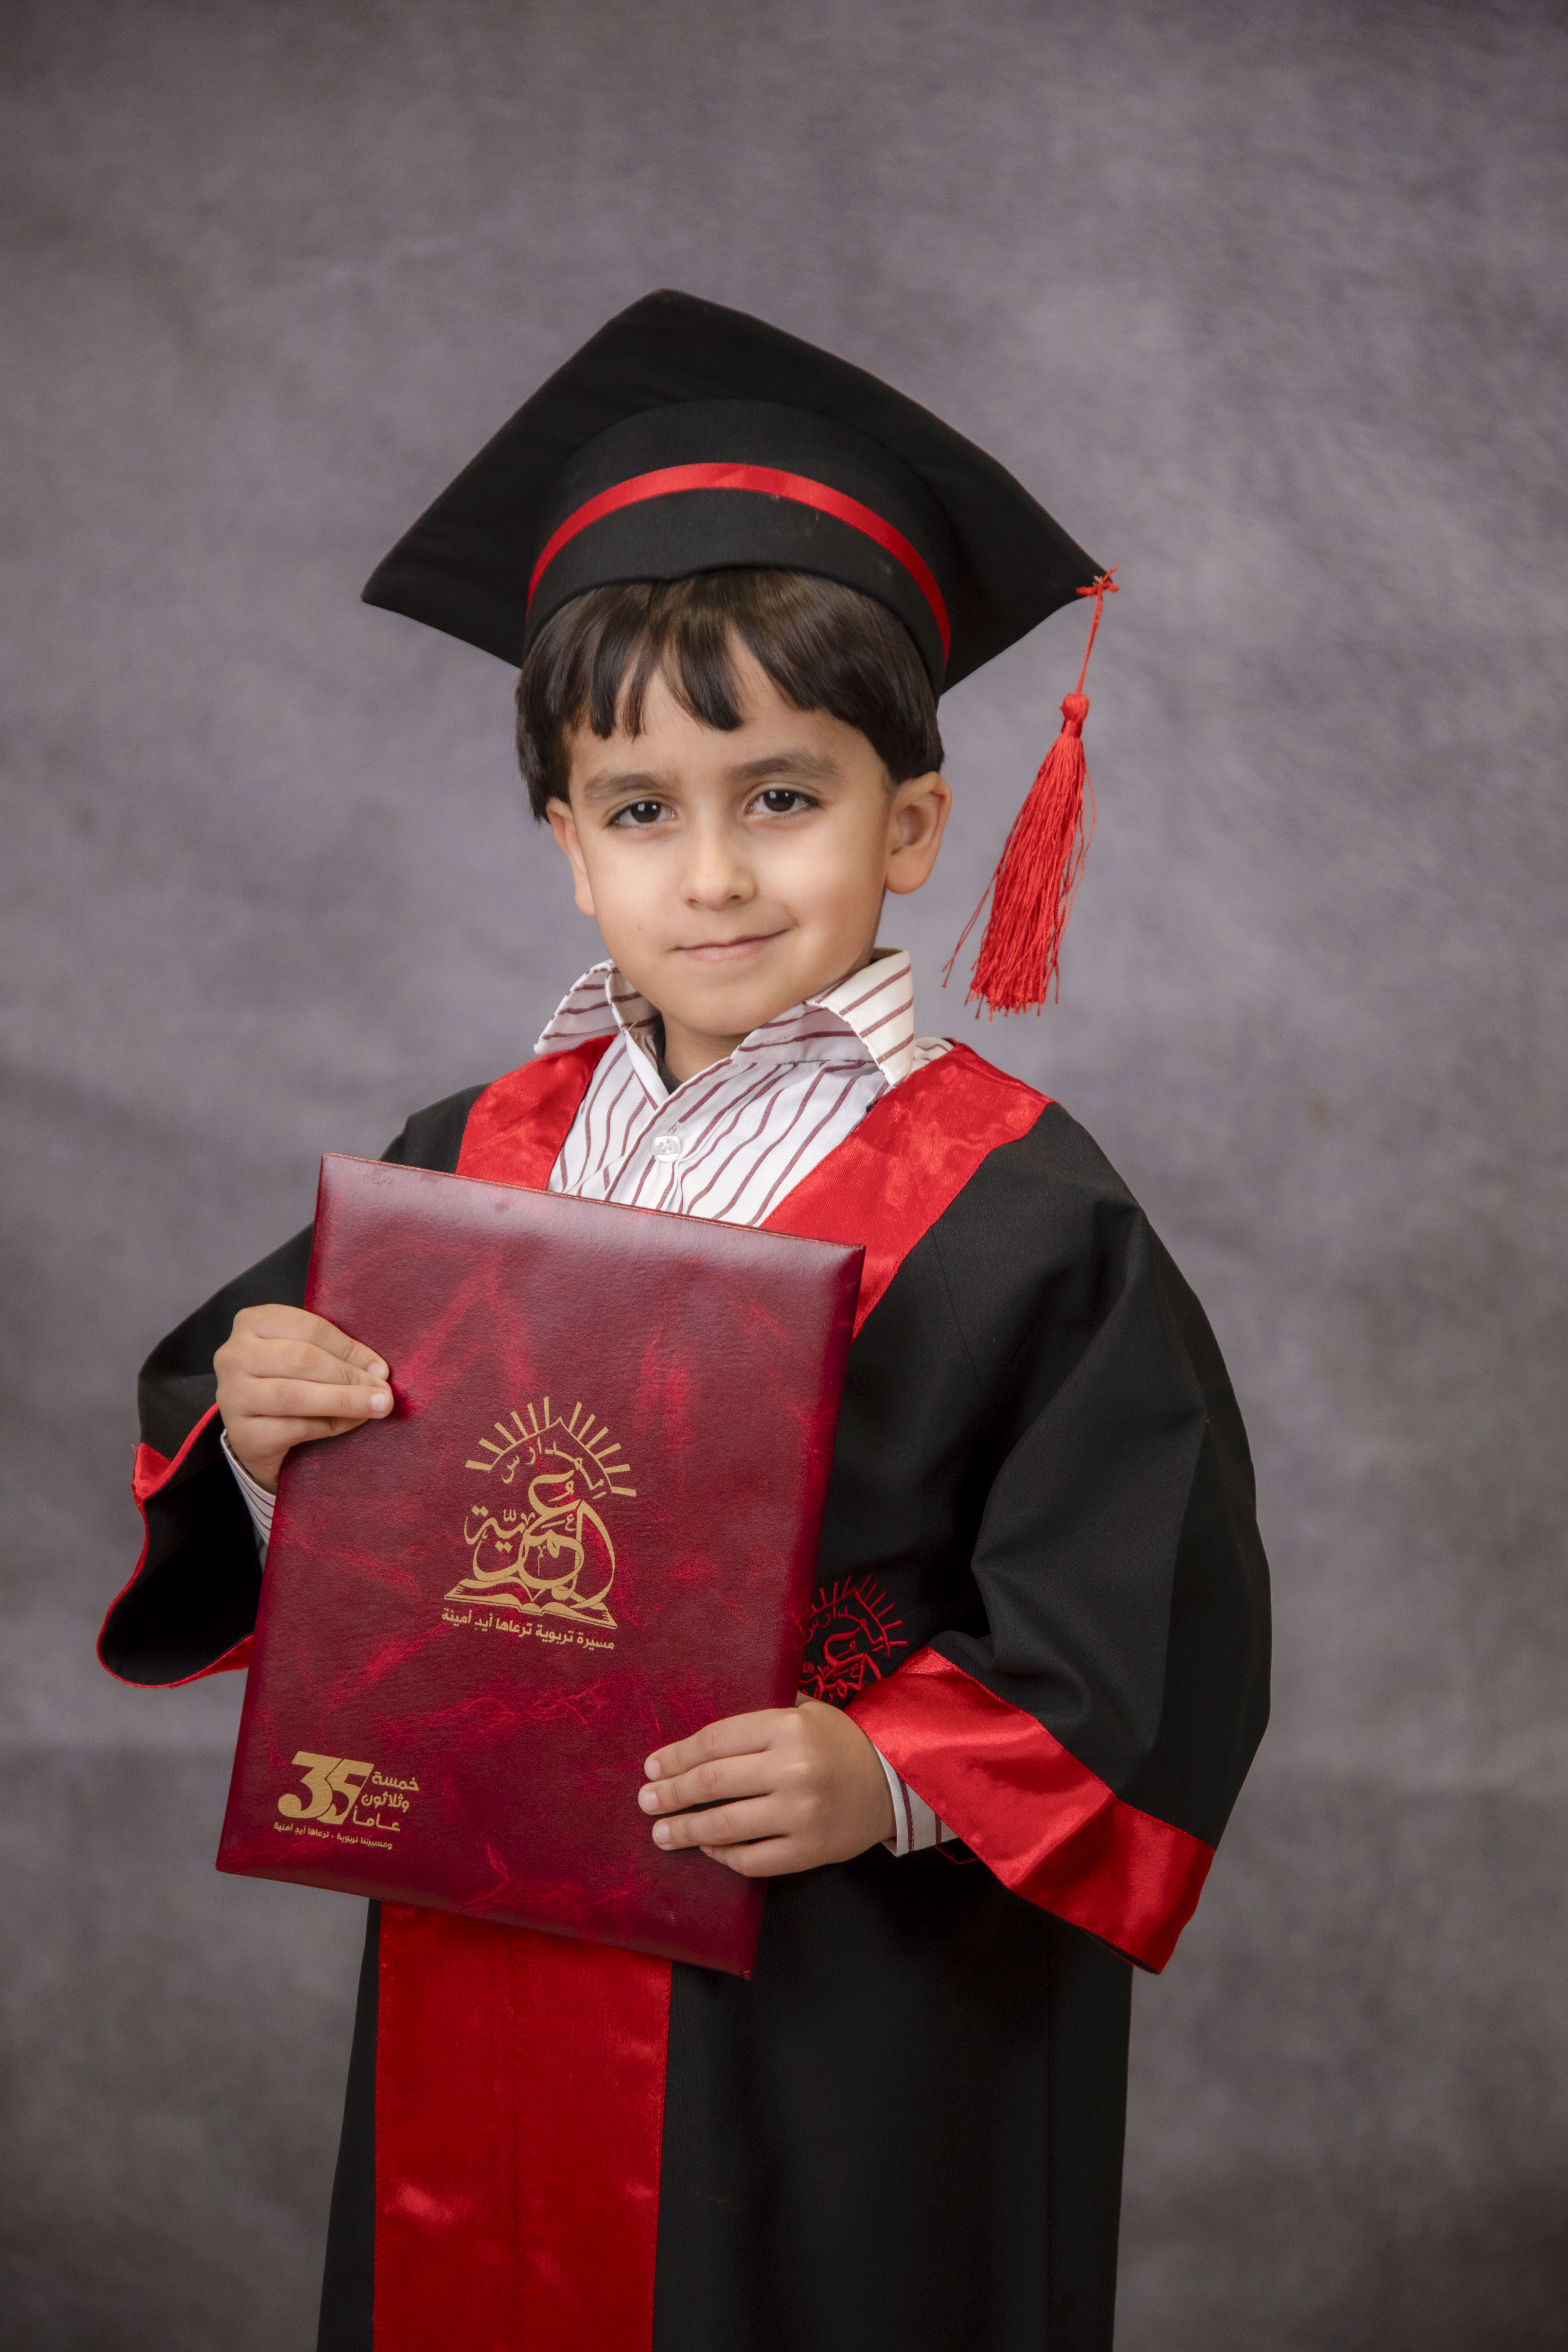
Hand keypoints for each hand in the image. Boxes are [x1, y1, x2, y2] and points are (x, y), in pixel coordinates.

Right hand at [214, 1304, 391, 1492]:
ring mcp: (232, 1395)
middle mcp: (234, 1355)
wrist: (256, 1435)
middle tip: (383, 1392)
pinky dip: (328, 1425)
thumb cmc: (287, 1384)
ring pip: (294, 1395)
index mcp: (252, 1323)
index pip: (309, 1328)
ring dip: (343, 1400)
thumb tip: (378, 1371)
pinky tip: (350, 1423)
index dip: (349, 1349)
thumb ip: (332, 1354)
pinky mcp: (241, 1433)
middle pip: (301, 1359)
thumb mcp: (305, 1358)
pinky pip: (292, 1428)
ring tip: (376, 1406)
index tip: (381, 1368)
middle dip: (349, 1376)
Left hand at [638, 1697, 895, 1876]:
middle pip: (712, 1782)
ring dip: (685, 1830)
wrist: (894, 1781)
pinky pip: (752, 1859)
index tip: (652, 1767)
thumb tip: (703, 1732)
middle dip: (671, 1793)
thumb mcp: (806, 1711)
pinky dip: (724, 1855)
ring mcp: (800, 1813)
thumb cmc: (840, 1742)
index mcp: (787, 1727)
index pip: (715, 1741)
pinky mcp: (808, 1850)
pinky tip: (708, 1848)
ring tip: (661, 1832)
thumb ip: (761, 1712)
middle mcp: (792, 1769)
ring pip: (726, 1825)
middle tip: (645, 1801)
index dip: (677, 1755)